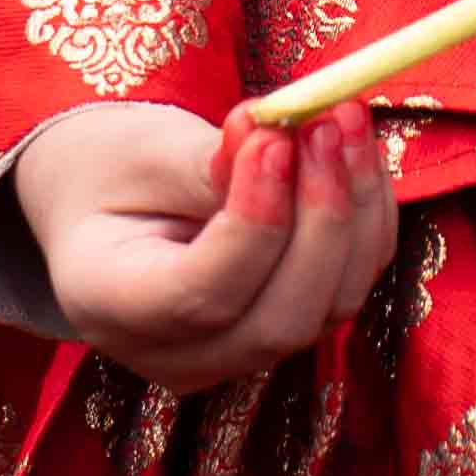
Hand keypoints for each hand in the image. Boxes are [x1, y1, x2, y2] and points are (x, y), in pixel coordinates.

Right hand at [17, 99, 397, 382]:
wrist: (108, 204)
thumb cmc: (112, 172)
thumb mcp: (139, 153)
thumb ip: (207, 159)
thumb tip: (279, 132)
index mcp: (108, 306)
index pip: (200, 296)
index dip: (255, 224)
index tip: (275, 140)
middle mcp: (176, 354)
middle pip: (278, 321)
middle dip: (320, 218)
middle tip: (322, 126)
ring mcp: (236, 355)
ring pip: (328, 308)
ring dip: (355, 209)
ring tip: (344, 120)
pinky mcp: (285, 330)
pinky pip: (347, 286)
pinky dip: (366, 218)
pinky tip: (355, 150)